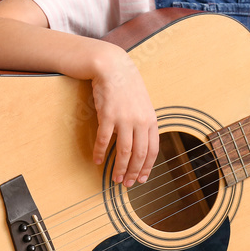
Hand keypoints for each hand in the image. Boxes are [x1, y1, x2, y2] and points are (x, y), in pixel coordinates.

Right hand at [90, 47, 159, 187]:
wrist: (113, 66)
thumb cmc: (127, 84)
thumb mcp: (143, 103)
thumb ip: (145, 121)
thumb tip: (143, 142)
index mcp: (151, 119)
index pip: (153, 150)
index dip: (147, 167)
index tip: (141, 179)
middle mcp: (140, 121)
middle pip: (139, 154)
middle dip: (133, 172)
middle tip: (127, 184)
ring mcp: (124, 119)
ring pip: (123, 151)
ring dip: (119, 168)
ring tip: (114, 178)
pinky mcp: (107, 116)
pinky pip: (103, 140)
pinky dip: (100, 152)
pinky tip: (97, 160)